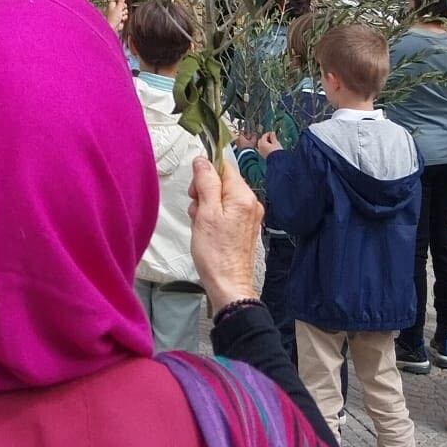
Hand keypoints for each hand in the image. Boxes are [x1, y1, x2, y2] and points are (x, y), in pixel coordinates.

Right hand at [188, 156, 262, 313]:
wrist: (228, 285)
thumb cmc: (216, 254)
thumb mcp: (205, 213)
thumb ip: (205, 183)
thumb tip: (202, 160)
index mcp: (243, 196)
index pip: (224, 167)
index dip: (205, 174)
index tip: (195, 190)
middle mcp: (251, 203)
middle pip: (222, 182)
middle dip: (204, 192)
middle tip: (197, 211)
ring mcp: (249, 216)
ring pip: (221, 198)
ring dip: (206, 206)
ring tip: (201, 225)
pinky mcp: (244, 228)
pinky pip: (225, 212)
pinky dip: (213, 217)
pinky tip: (207, 231)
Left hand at [256, 130, 281, 156]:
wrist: (277, 161)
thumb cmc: (277, 151)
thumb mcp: (276, 143)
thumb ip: (273, 137)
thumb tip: (272, 132)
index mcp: (262, 143)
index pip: (264, 136)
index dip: (269, 133)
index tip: (273, 133)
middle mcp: (260, 147)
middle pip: (261, 140)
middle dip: (266, 138)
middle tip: (272, 137)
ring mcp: (260, 152)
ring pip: (261, 145)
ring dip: (265, 142)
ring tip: (272, 142)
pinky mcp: (263, 155)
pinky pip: (262, 149)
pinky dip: (265, 147)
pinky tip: (270, 147)